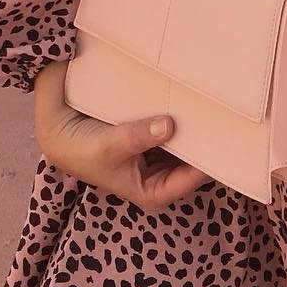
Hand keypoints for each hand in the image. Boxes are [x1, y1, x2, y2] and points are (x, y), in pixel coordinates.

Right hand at [32, 60, 212, 208]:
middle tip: (230, 117)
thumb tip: (170, 125)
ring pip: (187, 140)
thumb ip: (138, 137)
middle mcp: (160, 175)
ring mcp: (158, 152)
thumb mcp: (110, 146)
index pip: (192, 180)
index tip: (227, 142)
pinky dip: (184, 114)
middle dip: (208, 141)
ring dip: (197, 125)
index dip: (210, 163)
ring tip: (219, 103)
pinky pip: (176, 125)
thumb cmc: (81, 149)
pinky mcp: (153, 132)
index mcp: (153, 192)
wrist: (56, 129)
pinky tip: (196, 95)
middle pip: (194, 159)